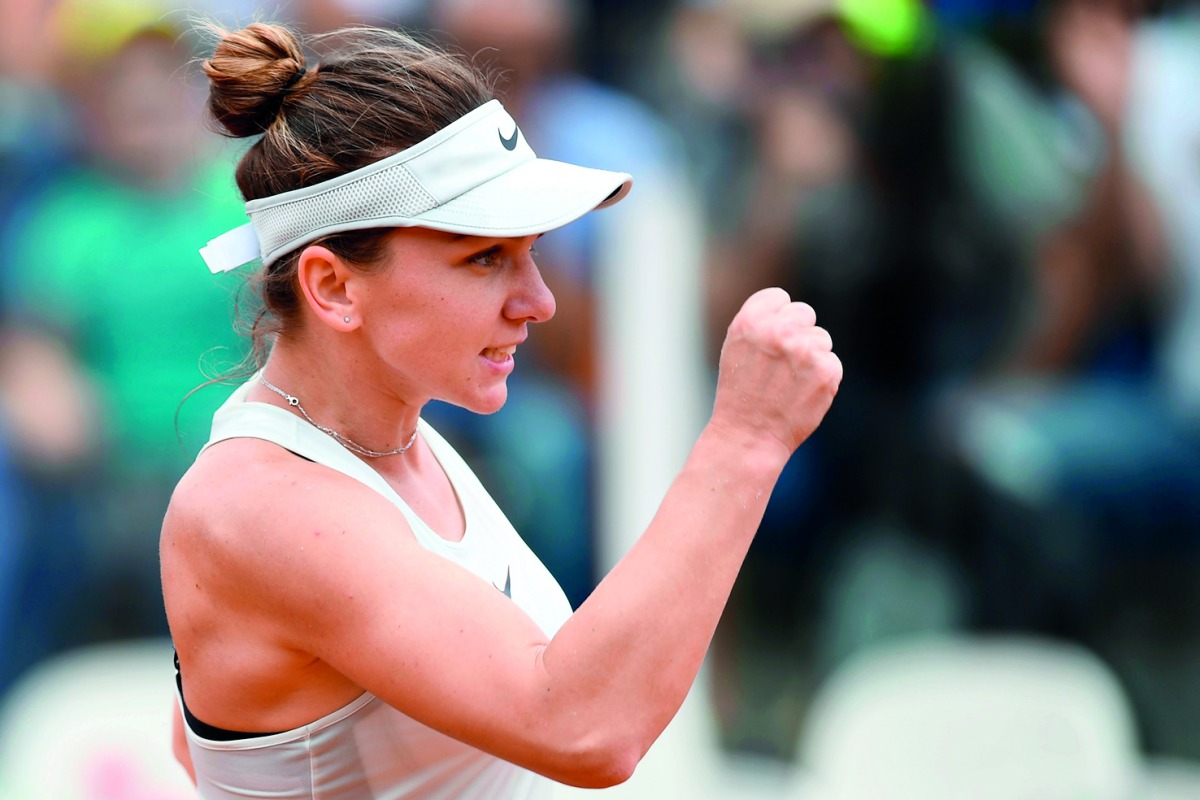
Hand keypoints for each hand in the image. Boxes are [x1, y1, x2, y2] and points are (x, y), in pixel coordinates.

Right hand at [710, 288, 841, 457]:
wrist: (749, 435)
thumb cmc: (740, 393)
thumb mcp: (736, 348)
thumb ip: (760, 322)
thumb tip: (789, 307)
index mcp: (750, 321)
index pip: (779, 297)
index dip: (776, 317)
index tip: (771, 339)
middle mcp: (778, 331)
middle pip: (804, 313)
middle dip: (797, 333)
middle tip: (782, 362)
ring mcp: (804, 350)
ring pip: (821, 338)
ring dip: (811, 356)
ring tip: (789, 382)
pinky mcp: (826, 371)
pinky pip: (832, 362)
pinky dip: (821, 377)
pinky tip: (801, 393)